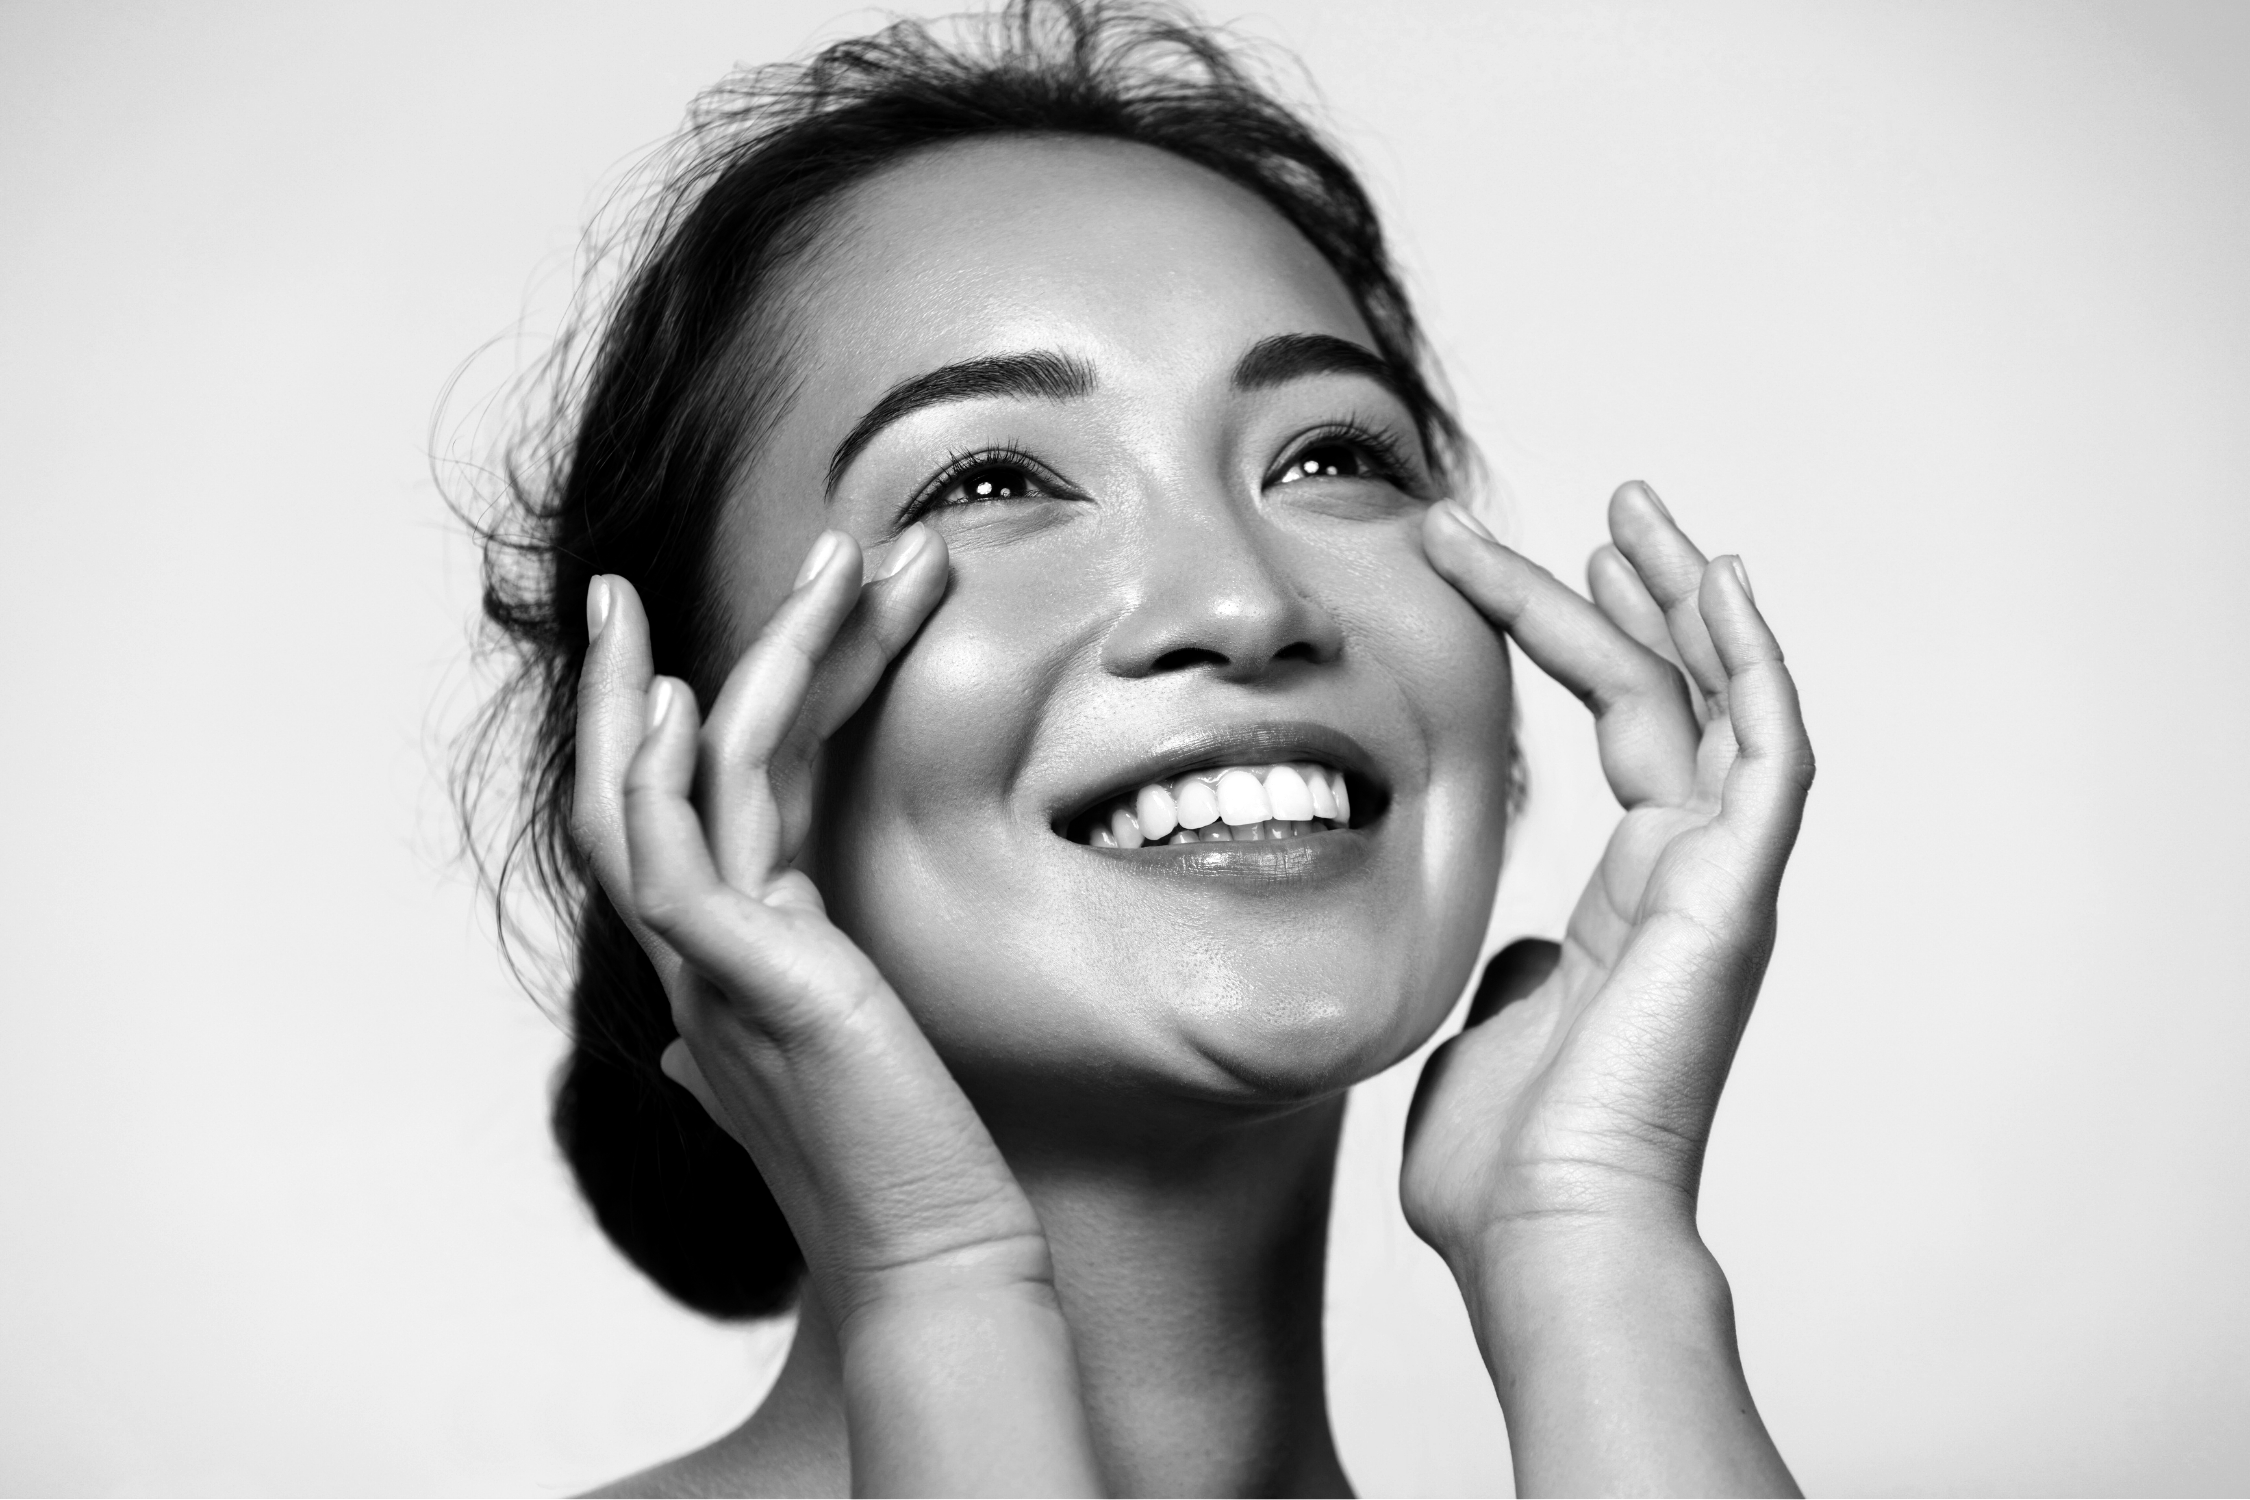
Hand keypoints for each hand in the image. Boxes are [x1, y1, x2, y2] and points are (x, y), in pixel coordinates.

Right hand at [573, 526, 1100, 1495]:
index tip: (701, 636)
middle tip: (624, 579)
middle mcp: (699, 957)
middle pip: (643, 782)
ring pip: (676, 786)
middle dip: (633, 674)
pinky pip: (672, 863)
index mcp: (726, 960)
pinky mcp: (743, 987)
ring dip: (738, 662)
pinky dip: (661, 776)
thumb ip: (787, 1004)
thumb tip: (722, 1009)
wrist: (936, 1257)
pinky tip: (682, 699)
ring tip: (823, 558)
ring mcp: (710, 971)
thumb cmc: (906, 1163)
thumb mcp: (841, 1055)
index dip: (676, 716)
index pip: (682, 810)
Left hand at [1402, 484, 1810, 1495]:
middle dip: (1638, 594)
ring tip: (1638, 510)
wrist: (1544, 1232)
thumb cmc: (1507, 1165)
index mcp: (1628, 901)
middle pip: (1675, 695)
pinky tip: (1719, 580)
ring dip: (1684, 600)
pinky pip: (1767, 750)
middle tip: (1607, 509)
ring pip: (1722, 701)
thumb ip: (1512, 972)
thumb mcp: (1488, 1032)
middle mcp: (1685, 876)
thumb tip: (1517, 947)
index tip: (1502, 564)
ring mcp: (1718, 880)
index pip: (1619, 729)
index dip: (1570, 638)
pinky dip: (1752, 662)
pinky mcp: (1735, 891)